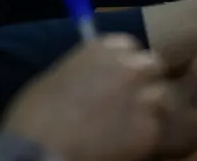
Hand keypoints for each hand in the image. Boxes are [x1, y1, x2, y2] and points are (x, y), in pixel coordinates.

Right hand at [3, 36, 166, 160]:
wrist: (39, 151)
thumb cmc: (35, 115)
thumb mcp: (57, 78)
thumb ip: (86, 69)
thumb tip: (97, 73)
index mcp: (104, 49)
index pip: (130, 46)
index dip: (126, 62)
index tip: (119, 76)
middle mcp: (130, 66)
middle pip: (153, 65)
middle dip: (145, 80)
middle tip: (130, 99)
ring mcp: (144, 95)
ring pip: (161, 96)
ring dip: (150, 107)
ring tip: (128, 123)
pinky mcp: (150, 126)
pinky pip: (156, 126)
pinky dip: (144, 134)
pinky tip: (124, 142)